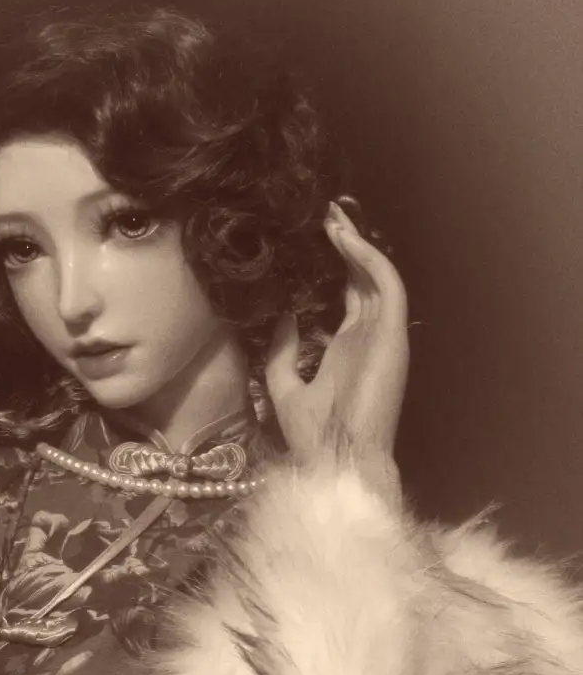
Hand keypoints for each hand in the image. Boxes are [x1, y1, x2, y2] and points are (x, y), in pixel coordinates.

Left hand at [265, 202, 408, 502]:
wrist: (336, 460)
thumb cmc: (312, 436)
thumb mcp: (283, 385)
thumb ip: (282, 350)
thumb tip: (281, 315)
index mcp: (345, 347)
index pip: (346, 294)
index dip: (335, 264)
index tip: (313, 237)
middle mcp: (367, 336)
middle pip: (362, 278)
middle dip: (346, 245)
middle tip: (325, 213)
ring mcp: (383, 336)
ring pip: (377, 278)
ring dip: (357, 246)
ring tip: (333, 220)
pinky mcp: (393, 337)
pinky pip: (387, 289)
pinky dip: (370, 262)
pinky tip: (347, 242)